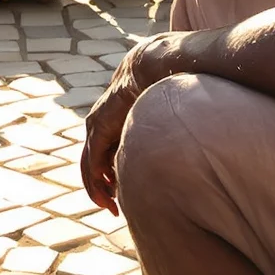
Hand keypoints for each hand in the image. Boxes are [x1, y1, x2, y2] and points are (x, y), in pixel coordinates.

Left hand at [79, 41, 171, 211]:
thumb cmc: (165, 85)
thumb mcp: (161, 116)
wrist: (155, 63)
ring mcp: (96, 125)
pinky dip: (96, 181)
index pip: (105, 157)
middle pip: (94, 165)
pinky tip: (108, 195)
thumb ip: (163, 133)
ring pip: (90, 166)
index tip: (122, 199)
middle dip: (103, 190)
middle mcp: (101, 124)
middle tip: (114, 211)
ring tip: (111, 208)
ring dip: (98, 190)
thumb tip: (184, 148)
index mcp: (115, 123)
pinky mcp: (98, 127)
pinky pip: (92, 162)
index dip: (112, 179)